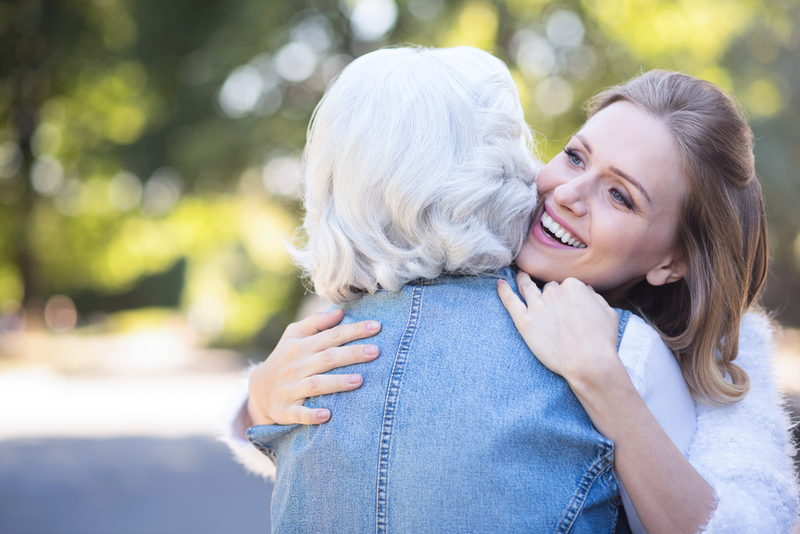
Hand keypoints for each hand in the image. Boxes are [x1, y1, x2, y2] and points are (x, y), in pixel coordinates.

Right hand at [247, 308, 380, 425]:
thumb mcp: (293, 335)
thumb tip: (340, 312)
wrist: (258, 390)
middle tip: (376, 351)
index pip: (332, 335)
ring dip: (337, 383)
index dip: (354, 330)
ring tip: (360, 380)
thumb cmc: (284, 358)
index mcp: (302, 346)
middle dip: (352, 354)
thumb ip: (316, 322)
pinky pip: (300, 413)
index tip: (377, 326)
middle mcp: (297, 366)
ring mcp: (291, 388)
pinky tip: (328, 415)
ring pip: (317, 384)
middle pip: (328, 358)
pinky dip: (312, 415)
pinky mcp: (287, 410)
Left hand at [496, 272, 619, 384]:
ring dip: (522, 280)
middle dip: (550, 295)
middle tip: (552, 308)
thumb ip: (596, 297)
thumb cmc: (602, 341)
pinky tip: (499, 284)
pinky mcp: (524, 321)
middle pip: (547, 288)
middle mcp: (553, 292)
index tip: (569, 306)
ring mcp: (537, 305)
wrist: (589, 362)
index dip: (567, 296)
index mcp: (573, 285)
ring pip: (527, 287)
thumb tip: (587, 290)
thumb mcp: (609, 313)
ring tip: (519, 277)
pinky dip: (503, 291)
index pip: (565, 285)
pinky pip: (510, 301)